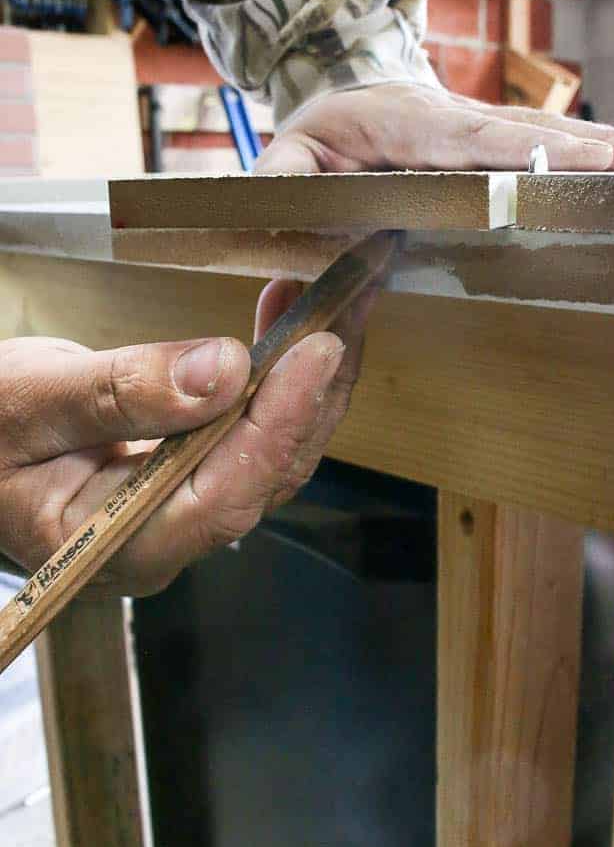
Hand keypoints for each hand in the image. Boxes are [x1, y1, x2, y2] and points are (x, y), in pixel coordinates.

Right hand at [0, 281, 375, 595]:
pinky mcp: (197, 471)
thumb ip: (120, 391)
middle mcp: (169, 537)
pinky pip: (255, 426)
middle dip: (317, 387)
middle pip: (269, 472)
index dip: (279, 422)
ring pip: (275, 449)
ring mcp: (188, 507)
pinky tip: (288, 318)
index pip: (225, 496)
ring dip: (310, 374)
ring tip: (333, 301)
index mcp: (119, 545)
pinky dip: (280, 372)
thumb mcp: (28, 400)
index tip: (317, 349)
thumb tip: (222, 371)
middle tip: (348, 306)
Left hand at [256, 84, 613, 173]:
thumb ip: (284, 182)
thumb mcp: (289, 152)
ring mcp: (480, 123)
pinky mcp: (497, 134)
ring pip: (550, 133)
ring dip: (611, 144)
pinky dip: (598, 149)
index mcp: (406, 125)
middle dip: (592, 147)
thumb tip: (276, 219)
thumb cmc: (322, 126)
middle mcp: (455, 118)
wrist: (343, 77)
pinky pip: (550, 140)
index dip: (521, 152)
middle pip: (528, 134)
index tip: (574, 160)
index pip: (467, 140)